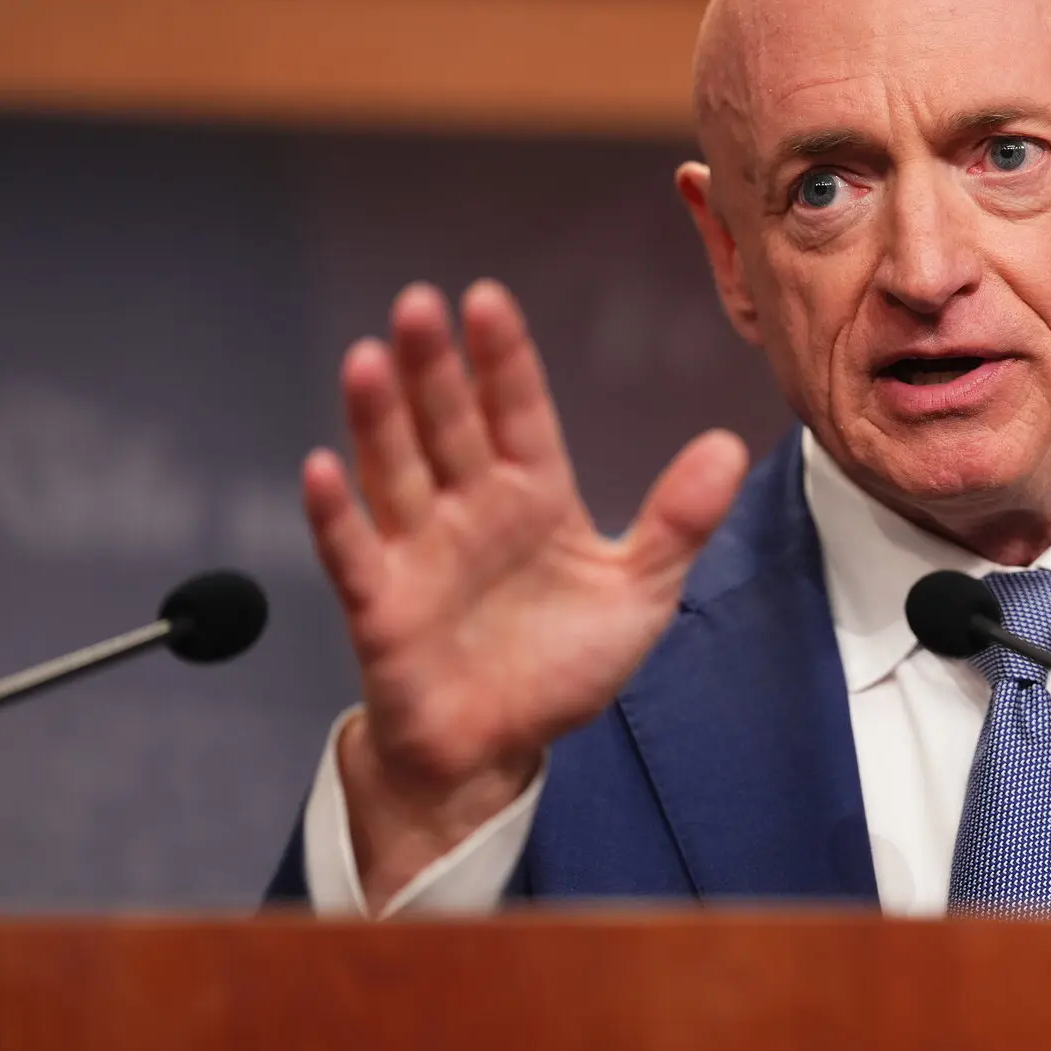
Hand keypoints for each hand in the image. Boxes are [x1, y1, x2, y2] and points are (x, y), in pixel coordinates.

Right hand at [301, 280, 746, 907]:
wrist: (499, 750)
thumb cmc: (560, 666)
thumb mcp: (639, 593)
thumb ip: (678, 522)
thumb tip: (729, 446)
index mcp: (534, 496)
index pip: (518, 413)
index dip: (503, 359)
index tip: (488, 299)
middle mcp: (470, 510)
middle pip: (449, 426)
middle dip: (434, 366)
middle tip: (420, 304)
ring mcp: (420, 552)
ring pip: (396, 471)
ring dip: (379, 418)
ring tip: (368, 359)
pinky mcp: (381, 606)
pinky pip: (354, 552)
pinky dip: (336, 514)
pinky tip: (321, 467)